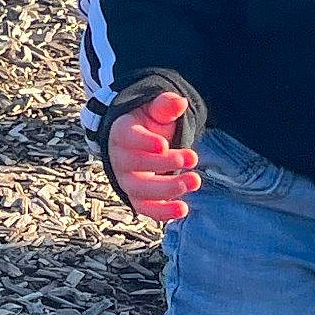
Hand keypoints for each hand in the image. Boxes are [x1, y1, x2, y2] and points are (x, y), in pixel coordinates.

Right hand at [107, 90, 200, 222]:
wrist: (139, 143)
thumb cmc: (148, 124)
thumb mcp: (155, 110)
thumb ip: (165, 105)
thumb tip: (180, 102)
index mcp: (122, 132)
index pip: (128, 137)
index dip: (144, 142)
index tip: (164, 144)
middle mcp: (119, 159)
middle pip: (134, 165)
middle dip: (164, 164)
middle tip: (191, 158)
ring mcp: (126, 180)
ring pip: (140, 190)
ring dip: (167, 189)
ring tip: (194, 181)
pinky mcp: (136, 197)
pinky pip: (145, 209)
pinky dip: (162, 212)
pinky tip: (183, 209)